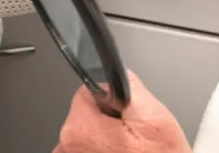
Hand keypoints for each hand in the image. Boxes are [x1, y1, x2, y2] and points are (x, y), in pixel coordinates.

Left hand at [54, 72, 191, 152]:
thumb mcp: (152, 115)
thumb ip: (125, 85)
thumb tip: (111, 73)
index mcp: (79, 130)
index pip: (88, 91)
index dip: (113, 100)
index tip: (126, 116)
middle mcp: (66, 148)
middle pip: (87, 113)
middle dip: (109, 120)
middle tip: (133, 137)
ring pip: (90, 134)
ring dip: (107, 139)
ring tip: (130, 151)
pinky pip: (90, 149)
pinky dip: (105, 150)